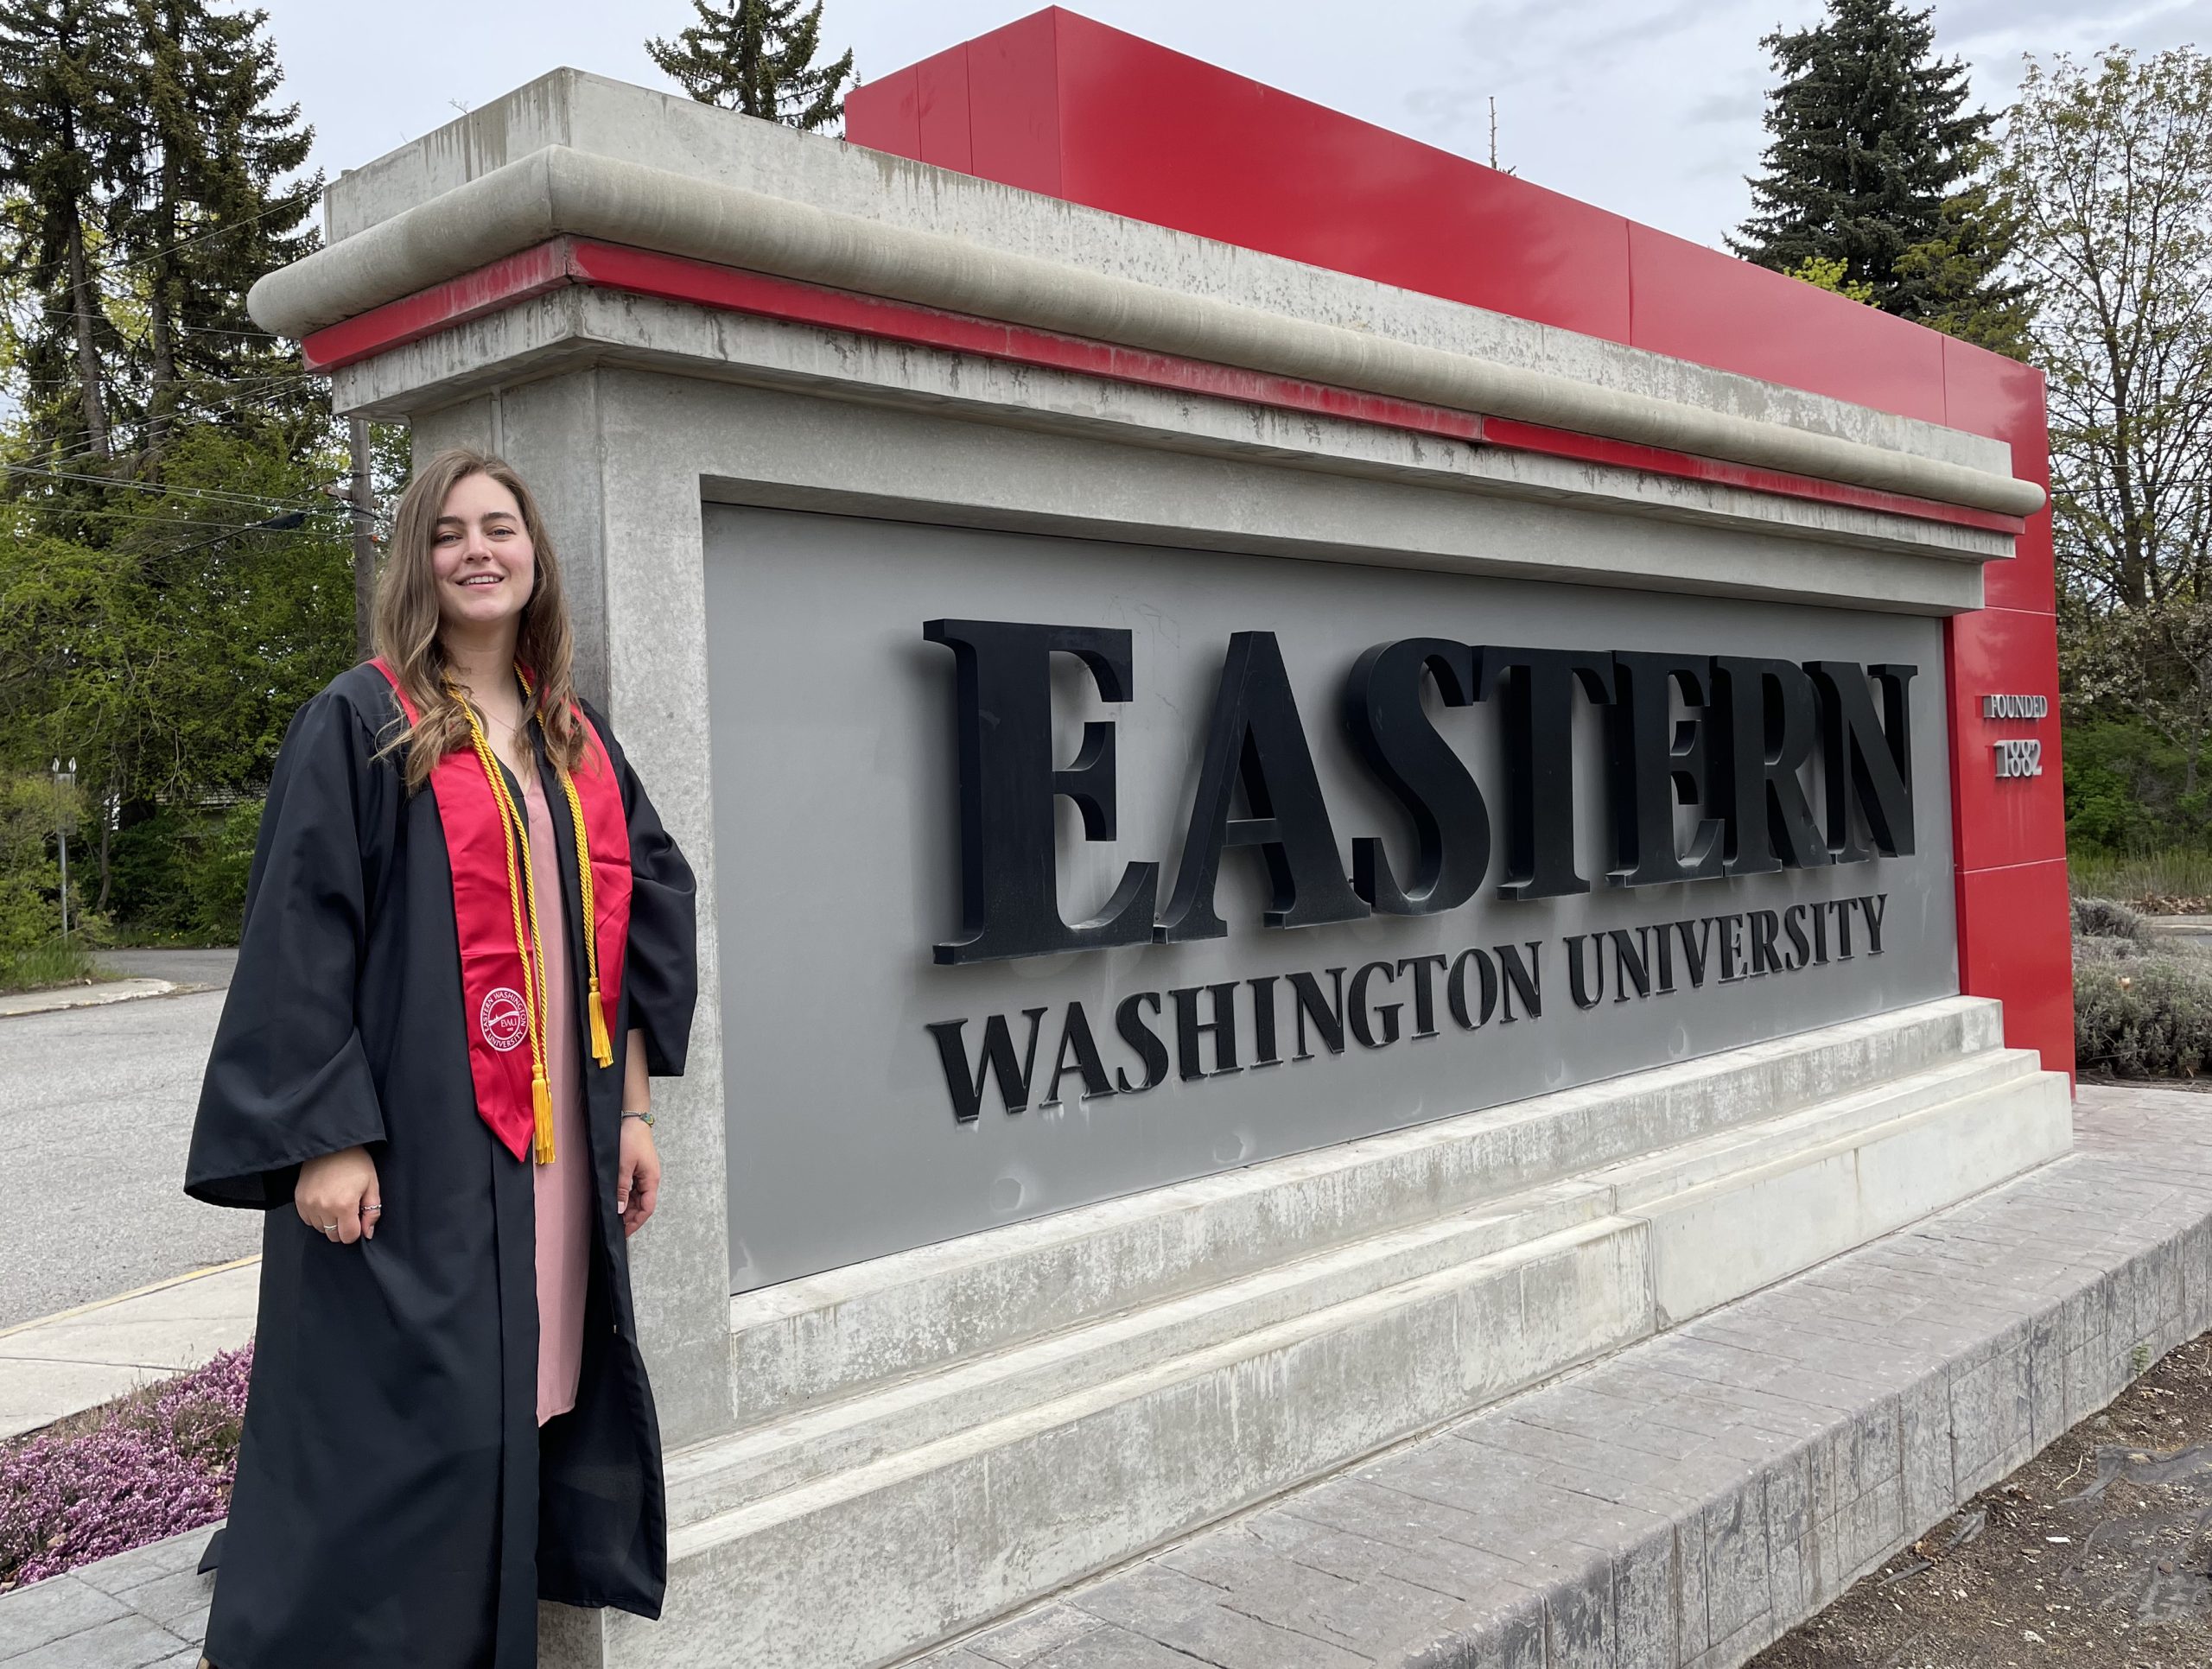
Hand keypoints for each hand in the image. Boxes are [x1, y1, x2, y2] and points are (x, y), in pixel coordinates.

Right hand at [297, 1145, 379, 1243]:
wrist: (333, 1145)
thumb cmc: (356, 1163)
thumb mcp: (372, 1185)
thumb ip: (372, 1212)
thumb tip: (367, 1234)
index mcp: (344, 1205)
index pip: (348, 1237)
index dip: (356, 1230)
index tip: (358, 1218)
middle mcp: (323, 1208)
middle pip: (333, 1236)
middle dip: (343, 1227)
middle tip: (348, 1210)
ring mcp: (308, 1204)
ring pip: (320, 1229)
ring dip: (329, 1222)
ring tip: (336, 1203)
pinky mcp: (299, 1199)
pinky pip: (308, 1220)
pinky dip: (317, 1216)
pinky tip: (325, 1202)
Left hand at [616, 1118, 659, 1237]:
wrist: (634, 1120)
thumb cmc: (631, 1139)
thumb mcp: (623, 1166)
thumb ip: (621, 1188)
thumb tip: (619, 1209)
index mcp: (651, 1180)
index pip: (647, 1208)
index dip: (636, 1222)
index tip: (624, 1232)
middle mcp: (650, 1180)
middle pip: (643, 1205)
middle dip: (630, 1217)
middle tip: (615, 1226)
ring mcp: (645, 1175)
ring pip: (638, 1198)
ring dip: (628, 1207)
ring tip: (614, 1215)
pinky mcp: (639, 1170)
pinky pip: (634, 1189)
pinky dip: (626, 1197)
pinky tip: (617, 1200)